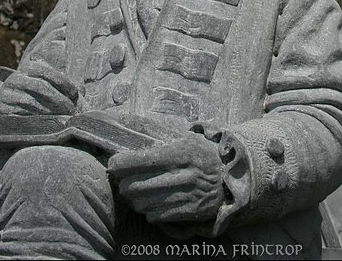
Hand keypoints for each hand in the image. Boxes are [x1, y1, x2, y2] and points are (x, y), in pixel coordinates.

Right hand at [0, 63, 78, 114]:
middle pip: (41, 87)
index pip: (47, 72)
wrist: (7, 108)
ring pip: (31, 102)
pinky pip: (21, 115)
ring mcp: (6, 94)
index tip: (76, 94)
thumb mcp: (48, 86)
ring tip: (62, 119)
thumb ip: (62, 85)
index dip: (63, 82)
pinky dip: (36, 120)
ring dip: (50, 112)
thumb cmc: (35, 96)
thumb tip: (83, 90)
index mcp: (28, 68)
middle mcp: (15, 78)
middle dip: (59, 100)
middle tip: (71, 112)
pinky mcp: (1, 110)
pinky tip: (47, 125)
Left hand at [108, 131, 223, 222]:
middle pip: (136, 185)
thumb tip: (123, 124)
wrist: (228, 175)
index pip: (140, 160)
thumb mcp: (182, 136)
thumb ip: (155, 133)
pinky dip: (147, 210)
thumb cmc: (198, 151)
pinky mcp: (189, 212)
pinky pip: (155, 216)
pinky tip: (150, 200)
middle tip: (121, 178)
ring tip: (134, 190)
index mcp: (180, 152)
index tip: (113, 163)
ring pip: (142, 202)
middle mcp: (183, 174)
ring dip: (133, 197)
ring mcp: (187, 195)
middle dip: (123, 182)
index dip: (120, 163)